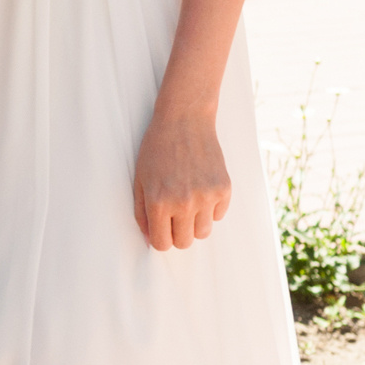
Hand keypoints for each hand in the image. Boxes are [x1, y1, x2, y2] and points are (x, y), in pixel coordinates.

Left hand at [135, 110, 229, 250]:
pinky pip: (218, 215)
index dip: (161, 239)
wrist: (184, 121)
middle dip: (177, 233)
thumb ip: (142, 212)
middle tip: (173, 216)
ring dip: (194, 223)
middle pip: (185, 242)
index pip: (163, 243)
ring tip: (187, 201)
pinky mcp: (224, 190)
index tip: (161, 230)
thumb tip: (149, 238)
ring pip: (203, 233)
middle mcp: (184, 203)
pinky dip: (210, 208)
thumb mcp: (139, 179)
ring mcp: (207, 197)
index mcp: (158, 201)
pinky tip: (200, 187)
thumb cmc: (156, 149)